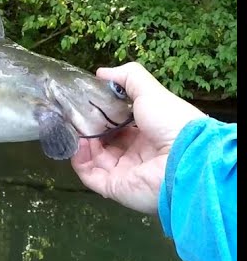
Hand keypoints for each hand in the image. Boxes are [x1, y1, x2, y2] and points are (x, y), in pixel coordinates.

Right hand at [71, 62, 205, 213]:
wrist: (185, 158)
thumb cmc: (171, 122)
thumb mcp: (150, 91)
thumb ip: (127, 77)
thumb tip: (100, 73)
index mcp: (146, 134)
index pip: (117, 126)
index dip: (101, 114)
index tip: (86, 103)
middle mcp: (135, 154)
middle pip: (102, 142)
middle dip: (87, 128)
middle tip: (74, 115)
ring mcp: (124, 172)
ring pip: (92, 157)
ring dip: (80, 141)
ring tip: (75, 127)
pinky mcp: (114, 187)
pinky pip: (89, 174)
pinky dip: (79, 159)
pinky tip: (78, 143)